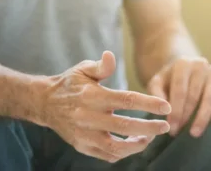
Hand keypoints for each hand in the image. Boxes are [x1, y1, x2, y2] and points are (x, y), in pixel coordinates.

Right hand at [41, 52, 171, 162]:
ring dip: (137, 145)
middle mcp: (88, 117)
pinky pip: (106, 155)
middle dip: (149, 128)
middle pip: (124, 126)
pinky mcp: (82, 146)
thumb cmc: (70, 84)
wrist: (44, 103)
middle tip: (166, 126)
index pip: (126, 100)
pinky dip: (123, 152)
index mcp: (92, 96)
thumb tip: (110, 55)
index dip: (148, 104)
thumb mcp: (83, 69)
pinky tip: (134, 143)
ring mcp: (84, 135)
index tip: (166, 107)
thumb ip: (101, 66)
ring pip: (115, 147)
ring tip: (150, 137)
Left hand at [146, 57, 210, 137]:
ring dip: (202, 117)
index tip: (171, 127)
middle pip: (194, 95)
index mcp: (183, 64)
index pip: (180, 90)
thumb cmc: (169, 80)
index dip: (175, 111)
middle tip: (178, 133)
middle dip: (186, 116)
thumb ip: (156, 93)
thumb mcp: (157, 82)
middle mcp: (201, 65)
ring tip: (194, 133)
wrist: (185, 70)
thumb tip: (163, 109)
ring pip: (210, 97)